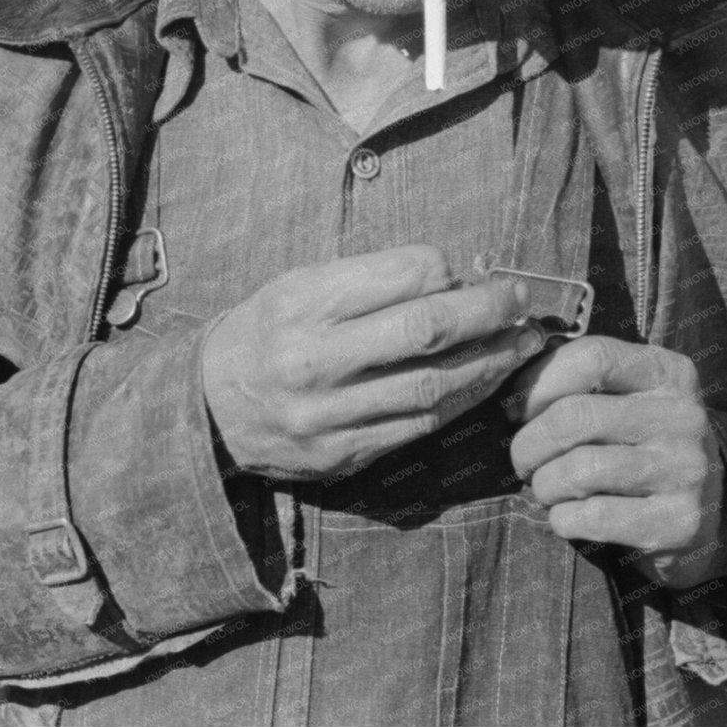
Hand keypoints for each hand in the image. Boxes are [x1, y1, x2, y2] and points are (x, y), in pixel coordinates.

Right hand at [201, 244, 546, 481]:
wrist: (205, 410)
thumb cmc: (265, 333)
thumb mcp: (299, 285)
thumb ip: (369, 280)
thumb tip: (456, 276)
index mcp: (304, 301)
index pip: (404, 274)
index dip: (452, 269)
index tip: (475, 271)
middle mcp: (315, 358)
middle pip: (427, 330)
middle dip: (488, 312)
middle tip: (520, 301)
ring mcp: (328, 414)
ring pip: (433, 386)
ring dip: (490, 363)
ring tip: (521, 344)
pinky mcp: (341, 456)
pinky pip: (420, 428)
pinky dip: (463, 402)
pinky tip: (488, 383)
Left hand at [504, 336, 726, 591]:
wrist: (708, 511)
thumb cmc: (643, 445)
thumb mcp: (628, 398)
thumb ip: (582, 381)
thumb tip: (510, 384)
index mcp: (668, 371)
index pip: (591, 357)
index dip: (538, 383)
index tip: (517, 410)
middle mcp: (683, 415)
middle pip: (575, 417)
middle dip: (529, 443)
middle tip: (522, 461)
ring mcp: (686, 469)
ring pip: (580, 469)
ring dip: (544, 485)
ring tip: (546, 489)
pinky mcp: (679, 521)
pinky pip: (593, 517)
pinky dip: (563, 519)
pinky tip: (568, 516)